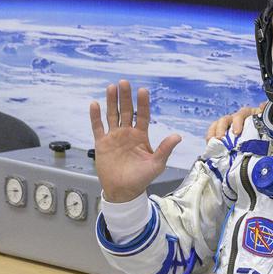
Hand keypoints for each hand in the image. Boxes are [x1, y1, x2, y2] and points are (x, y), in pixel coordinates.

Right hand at [89, 80, 181, 201]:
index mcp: (141, 136)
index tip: (143, 90)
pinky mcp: (101, 143)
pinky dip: (95, 117)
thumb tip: (178, 136)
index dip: (142, 103)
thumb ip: (165, 149)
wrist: (124, 190)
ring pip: (112, 115)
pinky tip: (94, 104)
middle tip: (124, 82)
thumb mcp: (157, 164)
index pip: (142, 115)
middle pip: (126, 111)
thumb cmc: (142, 178)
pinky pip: (97, 127)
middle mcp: (127, 133)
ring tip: (111, 87)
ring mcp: (114, 137)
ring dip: (111, 102)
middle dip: (125, 97)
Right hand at [205, 104, 262, 140]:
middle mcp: (236, 119)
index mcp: (247, 114)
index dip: (237, 122)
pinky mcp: (224, 134)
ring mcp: (228, 126)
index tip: (236, 132)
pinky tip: (209, 147)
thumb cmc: (265, 126)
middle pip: (225, 120)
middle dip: (221, 129)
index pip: (240, 114)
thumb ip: (265, 112)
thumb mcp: (266, 119)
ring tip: (211, 142)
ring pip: (217, 126)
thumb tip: (262, 105)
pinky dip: (211, 140)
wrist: (265, 133)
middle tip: (220, 138)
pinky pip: (214, 134)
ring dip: (213, 133)